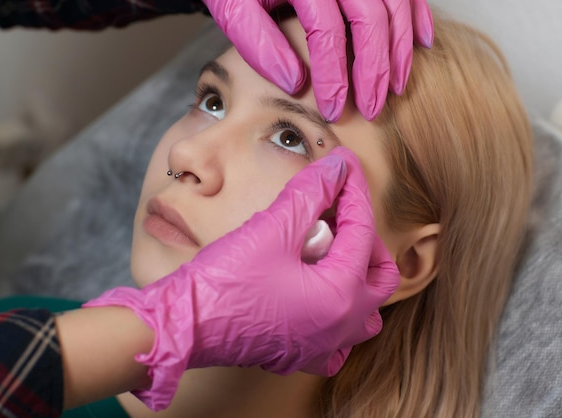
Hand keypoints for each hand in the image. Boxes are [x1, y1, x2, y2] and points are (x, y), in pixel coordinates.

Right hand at [84, 147, 398, 410]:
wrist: (182, 326)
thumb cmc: (225, 280)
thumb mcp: (272, 228)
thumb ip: (311, 192)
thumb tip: (338, 166)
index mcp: (341, 295)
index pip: (363, 231)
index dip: (354, 191)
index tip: (345, 166)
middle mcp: (341, 327)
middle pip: (379, 276)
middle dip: (366, 239)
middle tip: (341, 214)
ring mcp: (322, 347)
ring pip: (363, 312)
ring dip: (355, 277)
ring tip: (329, 252)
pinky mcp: (300, 356)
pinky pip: (337, 339)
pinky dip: (336, 313)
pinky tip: (314, 293)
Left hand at [202, 0, 433, 121]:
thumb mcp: (235, 8)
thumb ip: (259, 44)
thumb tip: (295, 84)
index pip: (327, 33)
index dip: (334, 76)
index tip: (335, 110)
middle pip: (370, 20)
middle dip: (375, 70)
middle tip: (373, 109)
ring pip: (394, 4)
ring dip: (400, 49)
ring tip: (397, 88)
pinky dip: (416, 15)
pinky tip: (421, 43)